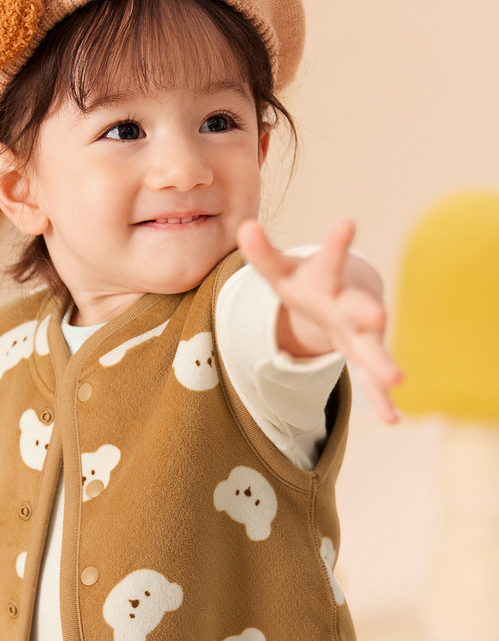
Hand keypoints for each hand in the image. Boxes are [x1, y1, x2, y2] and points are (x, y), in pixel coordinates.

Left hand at [237, 217, 402, 424]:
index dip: (335, 244)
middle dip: (367, 311)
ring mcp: (359, 332)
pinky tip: (392, 419)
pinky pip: (370, 379)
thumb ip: (263, 254)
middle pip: (357, 307)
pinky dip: (380, 399)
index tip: (348, 221)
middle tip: (380, 313)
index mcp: (326, 279)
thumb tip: (244, 226)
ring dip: (382, 363)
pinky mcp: (362, 354)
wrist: (345, 294)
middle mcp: (348, 304)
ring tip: (397, 379)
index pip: (328, 260)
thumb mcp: (281, 271)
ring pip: (372, 348)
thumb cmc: (308, 282)